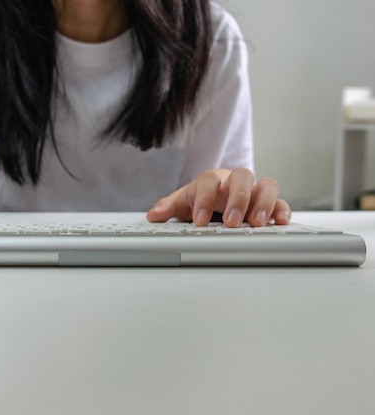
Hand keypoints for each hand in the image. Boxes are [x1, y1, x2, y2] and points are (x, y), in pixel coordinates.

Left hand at [146, 168, 290, 226]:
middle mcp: (234, 182)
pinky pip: (281, 202)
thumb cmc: (201, 199)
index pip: (209, 180)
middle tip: (229, 222)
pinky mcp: (269, 203)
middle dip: (236, 199)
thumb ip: (169, 207)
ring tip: (255, 223)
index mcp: (211, 180)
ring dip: (262, 203)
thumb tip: (153, 215)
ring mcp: (254, 191)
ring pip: (266, 185)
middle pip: (241, 177)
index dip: (205, 198)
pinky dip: (282, 210)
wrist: (215, 198)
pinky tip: (279, 222)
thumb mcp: (183, 204)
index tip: (199, 220)